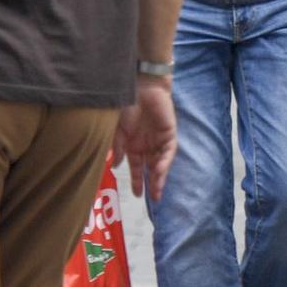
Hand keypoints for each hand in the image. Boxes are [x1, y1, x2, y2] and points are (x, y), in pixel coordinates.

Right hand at [112, 78, 177, 201]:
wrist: (141, 87)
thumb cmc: (126, 105)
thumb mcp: (117, 129)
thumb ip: (119, 148)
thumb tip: (117, 167)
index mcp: (134, 145)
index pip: (137, 167)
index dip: (136, 180)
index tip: (135, 195)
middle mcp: (147, 144)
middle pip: (151, 168)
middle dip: (151, 184)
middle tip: (152, 199)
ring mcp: (158, 140)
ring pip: (160, 162)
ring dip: (159, 177)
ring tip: (157, 192)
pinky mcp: (169, 134)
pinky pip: (168, 152)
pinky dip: (164, 162)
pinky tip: (159, 172)